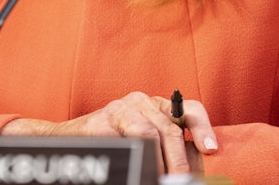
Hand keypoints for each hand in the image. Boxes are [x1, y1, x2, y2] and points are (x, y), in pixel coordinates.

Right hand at [0, 91, 218, 174]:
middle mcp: (142, 102)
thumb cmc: (113, 142)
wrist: (67, 139)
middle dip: (180, 162)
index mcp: (158, 106)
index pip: (189, 110)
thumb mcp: (145, 142)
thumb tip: (190, 174)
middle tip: (183, 183)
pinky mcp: (103, 119)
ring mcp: (122, 108)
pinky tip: (140, 169)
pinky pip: (128, 139)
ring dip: (160, 164)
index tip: (211, 150)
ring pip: (151, 134)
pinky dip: (139, 158)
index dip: (203, 128)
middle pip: (171, 130)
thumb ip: (166, 150)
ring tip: (162, 181)